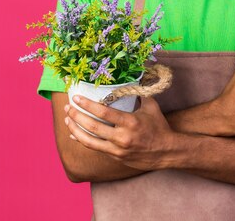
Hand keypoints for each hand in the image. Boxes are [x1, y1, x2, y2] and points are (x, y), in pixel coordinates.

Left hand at [65, 95, 179, 170]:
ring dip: (75, 130)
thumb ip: (139, 93)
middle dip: (77, 116)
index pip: (104, 113)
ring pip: (90, 141)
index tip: (76, 97)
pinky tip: (74, 135)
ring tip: (67, 120)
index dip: (87, 105)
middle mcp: (122, 137)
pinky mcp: (116, 157)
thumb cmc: (158, 126)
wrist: (166, 151)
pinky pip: (95, 148)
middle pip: (93, 127)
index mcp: (130, 122)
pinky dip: (83, 141)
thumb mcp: (151, 106)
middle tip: (68, 107)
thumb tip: (131, 77)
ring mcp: (118, 150)